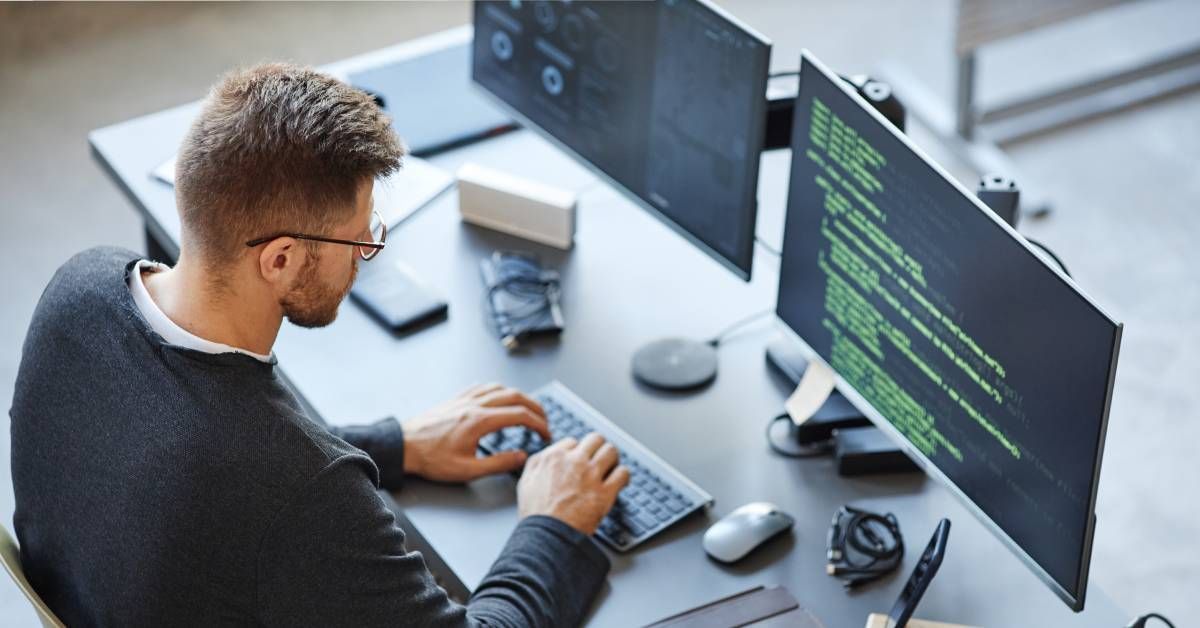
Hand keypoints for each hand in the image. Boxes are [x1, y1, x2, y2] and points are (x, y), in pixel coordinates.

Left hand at [402, 383, 549, 482]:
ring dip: (519, 396)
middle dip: (535, 407)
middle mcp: (474, 405)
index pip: (520, 415)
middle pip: (515, 396)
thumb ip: (498, 463)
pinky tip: (499, 397)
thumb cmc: (431, 459)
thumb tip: (521, 457)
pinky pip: (482, 387)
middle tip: (544, 420)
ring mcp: (464, 399)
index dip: (539, 424)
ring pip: (500, 388)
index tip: (546, 434)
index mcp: (480, 421)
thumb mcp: (467, 470)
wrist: (404, 446)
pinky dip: (498, 390)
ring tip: (527, 408)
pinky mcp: (455, 399)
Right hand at [517, 432, 630, 534]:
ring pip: (611, 451)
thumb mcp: (525, 482)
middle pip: (595, 440)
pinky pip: (623, 473)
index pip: (573, 442)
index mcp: (554, 457)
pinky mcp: (605, 492)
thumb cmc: (536, 515)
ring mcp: (591, 475)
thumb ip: (537, 464)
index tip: (581, 459)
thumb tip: (545, 456)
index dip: (578, 451)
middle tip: (600, 458)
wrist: (547, 536)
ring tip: (612, 466)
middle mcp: (574, 462)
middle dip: (598, 448)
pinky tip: (620, 481)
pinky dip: (623, 476)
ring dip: (613, 458)